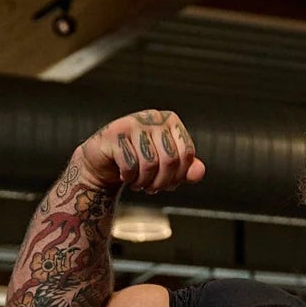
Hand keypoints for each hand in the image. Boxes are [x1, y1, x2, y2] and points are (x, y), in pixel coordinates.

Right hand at [77, 109, 204, 193]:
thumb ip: (186, 169)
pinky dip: (129, 178)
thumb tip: (200, 171)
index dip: (180, 176)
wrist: (105, 165)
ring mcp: (132, 123)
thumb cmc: (139, 164)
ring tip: (139, 183)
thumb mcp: (167, 168)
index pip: (187, 153)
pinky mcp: (114, 134)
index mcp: (169, 121)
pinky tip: (125, 176)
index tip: (170, 183)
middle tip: (152, 188)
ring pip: (150, 163)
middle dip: (162, 182)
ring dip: (144, 182)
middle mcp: (152, 117)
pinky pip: (130, 165)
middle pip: (170, 159)